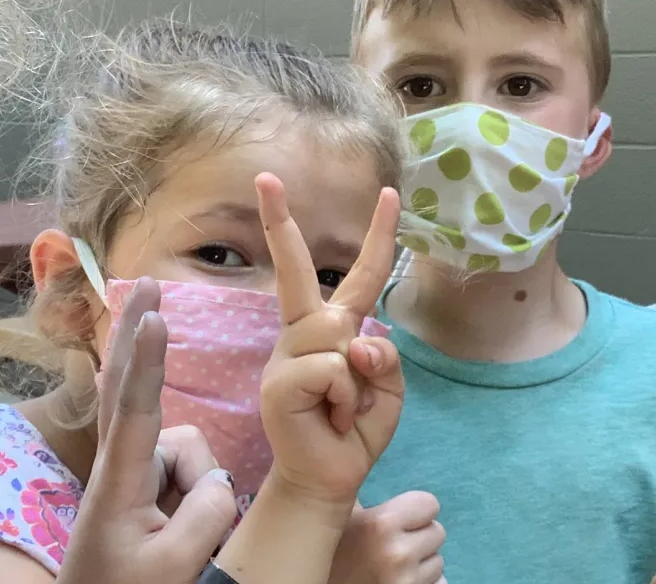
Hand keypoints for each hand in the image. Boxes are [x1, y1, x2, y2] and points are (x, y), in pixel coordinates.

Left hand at [59, 278, 239, 582]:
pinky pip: (192, 476)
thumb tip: (220, 480)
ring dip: (199, 491)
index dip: (147, 361)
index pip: (135, 411)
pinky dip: (198, 497)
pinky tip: (181, 536)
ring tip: (177, 545)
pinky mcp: (141, 489)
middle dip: (138, 334)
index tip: (155, 316)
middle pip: (131, 388)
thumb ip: (207, 512)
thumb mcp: (176, 565)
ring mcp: (130, 477)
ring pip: (191, 455)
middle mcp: (119, 469)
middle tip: (149, 284)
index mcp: (118, 485)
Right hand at [256, 172, 404, 504]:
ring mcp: (286, 356)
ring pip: (339, 335)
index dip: (379, 236)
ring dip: (359, 382)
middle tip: (265, 177)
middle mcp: (304, 334)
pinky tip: (333, 420)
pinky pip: (333, 370)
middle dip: (278, 224)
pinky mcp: (279, 383)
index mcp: (332, 331)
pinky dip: (347, 400)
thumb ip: (384, 359)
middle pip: (298, 273)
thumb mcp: (388, 391)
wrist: (329, 479)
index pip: (359, 276)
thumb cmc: (356, 431)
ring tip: (345, 410)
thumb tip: (358, 343)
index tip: (390, 193)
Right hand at [329, 492, 447, 583]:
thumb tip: (359, 456)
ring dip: (420, 563)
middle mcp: (398, 553)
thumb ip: (355, 492)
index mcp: (380, 524)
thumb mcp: (337, 518)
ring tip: (390, 567)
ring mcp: (409, 582)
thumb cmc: (328, 555)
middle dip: (417, 539)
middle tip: (389, 548)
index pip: (430, 504)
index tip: (393, 523)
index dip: (413, 513)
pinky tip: (399, 582)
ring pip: (438, 561)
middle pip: (437, 532)